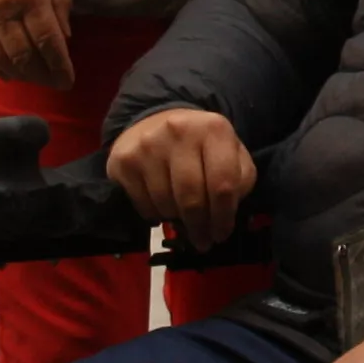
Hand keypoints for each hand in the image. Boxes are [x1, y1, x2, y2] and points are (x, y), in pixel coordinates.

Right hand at [0, 0, 73, 88]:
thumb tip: (65, 37)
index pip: (47, 41)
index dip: (59, 65)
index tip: (68, 81)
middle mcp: (3, 10)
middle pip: (24, 55)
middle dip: (42, 74)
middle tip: (56, 84)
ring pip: (2, 57)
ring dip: (21, 74)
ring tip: (37, 80)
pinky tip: (9, 76)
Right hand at [109, 106, 254, 248]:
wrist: (156, 121)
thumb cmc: (201, 145)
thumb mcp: (232, 153)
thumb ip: (239, 180)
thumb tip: (224, 214)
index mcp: (214, 129)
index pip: (223, 184)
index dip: (223, 216)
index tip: (221, 234)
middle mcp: (180, 131)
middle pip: (192, 197)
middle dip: (200, 226)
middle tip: (203, 241)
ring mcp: (148, 145)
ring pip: (166, 203)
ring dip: (177, 220)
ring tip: (183, 221)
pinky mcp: (125, 160)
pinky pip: (143, 204)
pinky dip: (155, 215)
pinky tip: (163, 210)